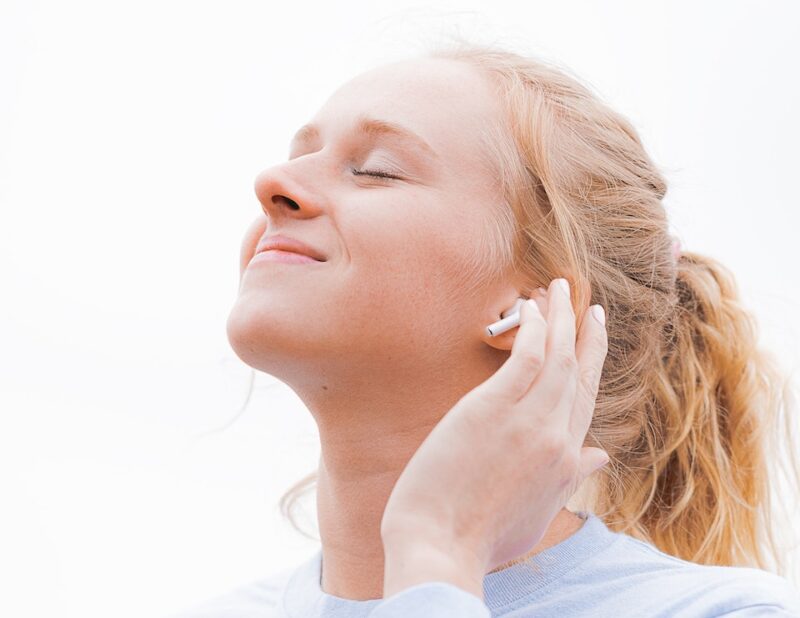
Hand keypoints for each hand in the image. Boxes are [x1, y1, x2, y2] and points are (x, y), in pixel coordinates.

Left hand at [380, 278, 608, 596]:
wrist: (441, 546)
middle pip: (578, 373)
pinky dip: (534, 329)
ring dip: (561, 318)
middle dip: (585, 334)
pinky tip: (531, 307)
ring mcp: (529, 422)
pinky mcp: (494, 409)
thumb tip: (600, 456)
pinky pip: (526, 358)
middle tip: (587, 304)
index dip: (592, 364)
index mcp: (564, 461)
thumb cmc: (480, 535)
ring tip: (557, 287)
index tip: (592, 337)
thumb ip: (570, 479)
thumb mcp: (539, 513)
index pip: (586, 400)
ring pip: (557, 357)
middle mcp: (557, 437)